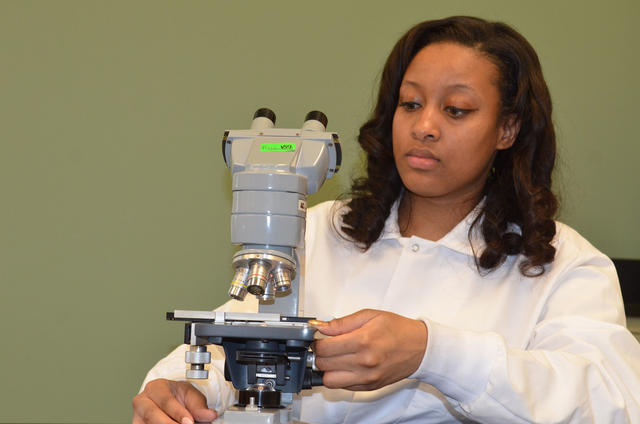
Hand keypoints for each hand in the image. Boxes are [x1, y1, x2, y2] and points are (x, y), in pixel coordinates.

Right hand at [132, 378, 217, 423]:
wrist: (170, 400)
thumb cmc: (178, 396)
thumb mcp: (191, 396)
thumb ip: (199, 406)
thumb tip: (211, 415)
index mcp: (155, 387)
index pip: (166, 400)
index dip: (178, 413)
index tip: (189, 422)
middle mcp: (142, 401)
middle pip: (153, 415)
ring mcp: (136, 416)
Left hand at [311, 309, 426, 390]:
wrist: (421, 347)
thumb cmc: (398, 329)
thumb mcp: (369, 316)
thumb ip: (342, 323)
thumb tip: (320, 326)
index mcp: (362, 341)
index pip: (324, 348)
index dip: (316, 342)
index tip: (318, 338)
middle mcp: (364, 362)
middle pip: (324, 364)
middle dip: (320, 354)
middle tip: (325, 346)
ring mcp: (366, 378)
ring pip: (329, 380)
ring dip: (326, 370)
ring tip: (334, 358)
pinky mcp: (369, 387)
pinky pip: (343, 387)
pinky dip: (339, 378)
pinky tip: (345, 366)